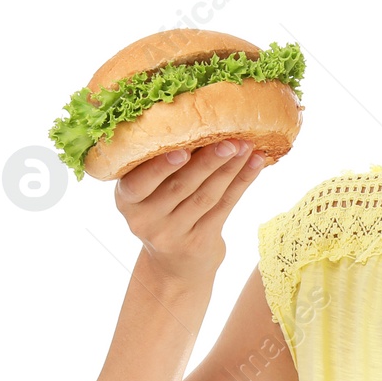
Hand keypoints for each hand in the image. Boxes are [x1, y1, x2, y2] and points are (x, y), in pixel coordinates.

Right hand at [115, 139, 267, 286]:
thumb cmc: (161, 211)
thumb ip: (158, 164)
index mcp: (126, 199)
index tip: (182, 148)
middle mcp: (145, 219)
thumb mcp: (146, 193)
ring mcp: (173, 234)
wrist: (173, 263)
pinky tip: (255, 163)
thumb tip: (191, 117)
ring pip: (206, 196)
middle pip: (180, 186)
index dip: (161, 166)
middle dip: (207, 161)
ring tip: (246, 145)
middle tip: (229, 139)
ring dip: (229, 168)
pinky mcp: (200, 241)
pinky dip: (242, 182)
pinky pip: (224, 206)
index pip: (140, 181)